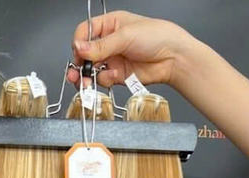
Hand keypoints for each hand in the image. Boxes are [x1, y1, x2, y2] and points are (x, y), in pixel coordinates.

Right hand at [66, 11, 194, 89]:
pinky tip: (114, 75)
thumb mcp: (126, 36)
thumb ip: (100, 45)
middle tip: (75, 72)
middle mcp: (109, 42)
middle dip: (78, 64)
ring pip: (89, 69)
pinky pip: (101, 79)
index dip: (79, 43)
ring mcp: (111, 59)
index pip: (85, 31)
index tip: (79, 52)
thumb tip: (78, 48)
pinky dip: (105, 80)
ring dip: (86, 76)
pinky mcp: (115, 74)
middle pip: (84, 53)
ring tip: (86, 81)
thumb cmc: (158, 37)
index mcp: (111, 24)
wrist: (173, 58)